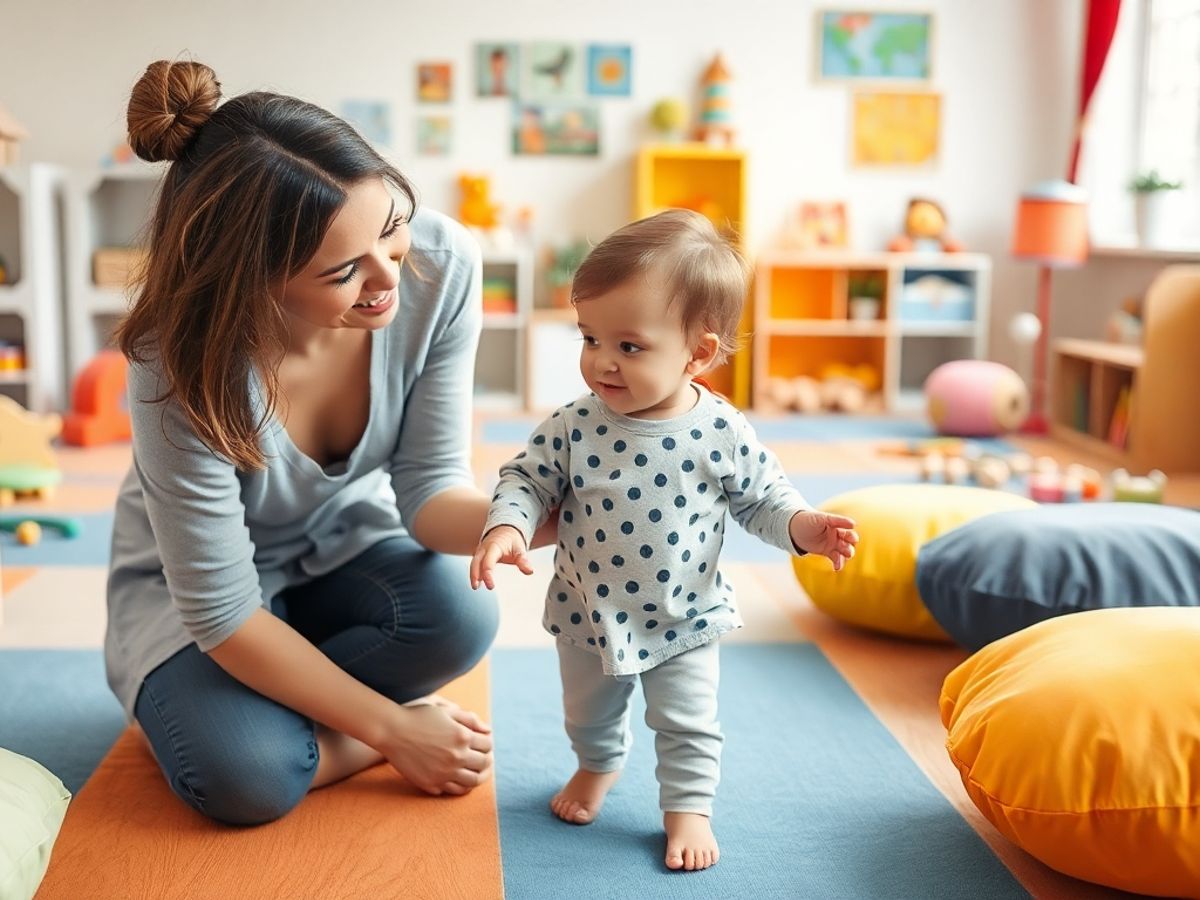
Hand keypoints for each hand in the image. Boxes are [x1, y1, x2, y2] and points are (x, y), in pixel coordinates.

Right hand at [379, 702, 493, 795]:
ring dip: (478, 776)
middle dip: (487, 760)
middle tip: (485, 758)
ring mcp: (444, 773)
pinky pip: (453, 790)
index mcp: (462, 737)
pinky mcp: (431, 784)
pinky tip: (459, 778)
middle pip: (484, 764)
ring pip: (472, 782)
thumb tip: (489, 731)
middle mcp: (456, 757)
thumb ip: (470, 719)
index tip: (484, 743)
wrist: (392, 731)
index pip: (488, 745)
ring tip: (476, 771)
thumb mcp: (446, 711)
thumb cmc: (419, 717)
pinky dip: (461, 786)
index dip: (488, 743)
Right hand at [470, 524, 533, 589]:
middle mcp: (484, 548)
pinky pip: (475, 563)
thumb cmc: (512, 540)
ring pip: (473, 563)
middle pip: (476, 562)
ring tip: (475, 586)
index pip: (488, 562)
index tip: (491, 586)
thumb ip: (523, 560)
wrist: (505, 530)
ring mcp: (480, 551)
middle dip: (474, 575)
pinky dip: (475, 572)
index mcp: (494, 546)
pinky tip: (477, 582)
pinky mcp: (479, 554)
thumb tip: (530, 571)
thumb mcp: (519, 548)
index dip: (487, 575)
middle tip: (476, 587)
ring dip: (473, 575)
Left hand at [789, 510, 858, 571]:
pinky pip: (836, 558)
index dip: (851, 537)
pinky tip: (837, 568)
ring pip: (843, 552)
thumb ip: (837, 521)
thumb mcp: (822, 518)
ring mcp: (832, 544)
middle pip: (849, 544)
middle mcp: (837, 535)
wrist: (794, 528)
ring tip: (840, 562)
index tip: (852, 540)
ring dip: (845, 557)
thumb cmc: (808, 520)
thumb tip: (854, 524)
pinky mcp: (827, 552)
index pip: (848, 532)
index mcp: (837, 526)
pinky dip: (838, 563)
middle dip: (849, 548)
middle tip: (847, 552)